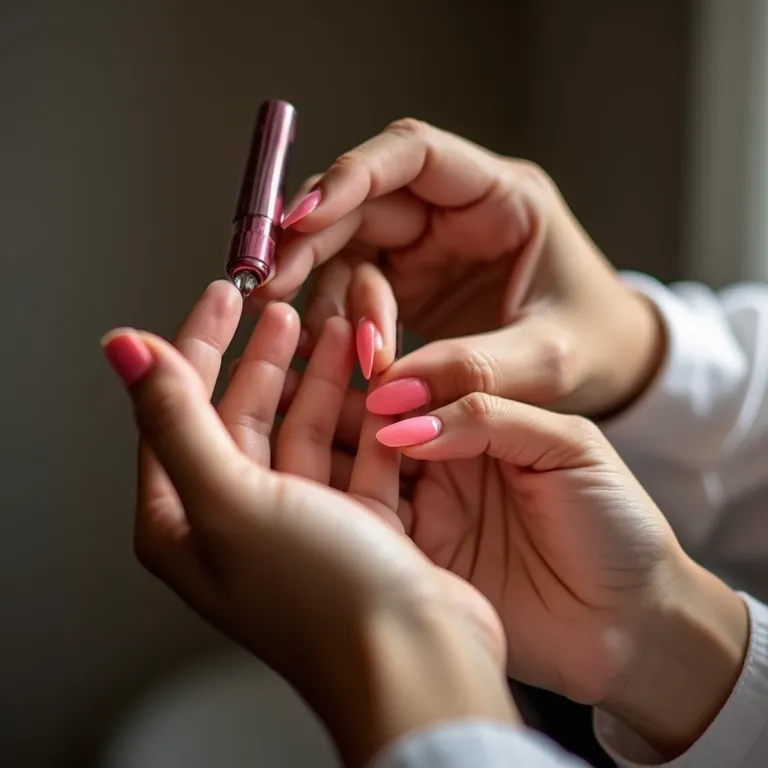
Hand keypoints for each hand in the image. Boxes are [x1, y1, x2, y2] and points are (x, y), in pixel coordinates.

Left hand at [103, 282, 514, 766]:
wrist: (415, 664)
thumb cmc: (320, 599)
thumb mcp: (230, 500)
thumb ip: (175, 419)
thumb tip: (124, 351)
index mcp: (188, 520)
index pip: (179, 410)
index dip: (199, 345)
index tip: (225, 293)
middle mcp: (241, 521)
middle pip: (242, 416)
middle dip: (263, 358)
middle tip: (283, 309)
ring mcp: (303, 520)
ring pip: (302, 428)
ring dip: (316, 378)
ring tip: (333, 328)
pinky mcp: (357, 521)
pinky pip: (352, 448)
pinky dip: (360, 412)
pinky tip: (371, 379)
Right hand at [263, 119, 663, 415]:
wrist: (611, 365)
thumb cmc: (595, 346)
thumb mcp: (550, 360)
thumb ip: (474, 372)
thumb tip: (389, 395)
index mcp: (501, 198)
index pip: (414, 155)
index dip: (353, 176)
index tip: (303, 219)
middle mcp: (456, 212)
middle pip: (364, 201)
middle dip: (311, 239)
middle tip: (268, 284)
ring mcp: (429, 246)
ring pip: (348, 247)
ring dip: (320, 290)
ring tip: (305, 337)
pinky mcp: (412, 282)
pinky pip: (355, 287)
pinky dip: (334, 317)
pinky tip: (322, 349)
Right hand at [284, 378, 747, 756]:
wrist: (636, 623)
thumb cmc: (618, 525)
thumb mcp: (567, 445)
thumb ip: (486, 417)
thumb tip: (398, 416)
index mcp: (481, 421)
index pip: (414, 383)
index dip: (376, 362)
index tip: (337, 338)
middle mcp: (443, 460)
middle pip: (370, 419)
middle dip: (328, 393)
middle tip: (284, 368)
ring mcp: (425, 507)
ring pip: (355, 465)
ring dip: (317, 439)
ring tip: (274, 411)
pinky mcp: (414, 553)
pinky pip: (364, 517)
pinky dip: (333, 496)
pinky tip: (300, 474)